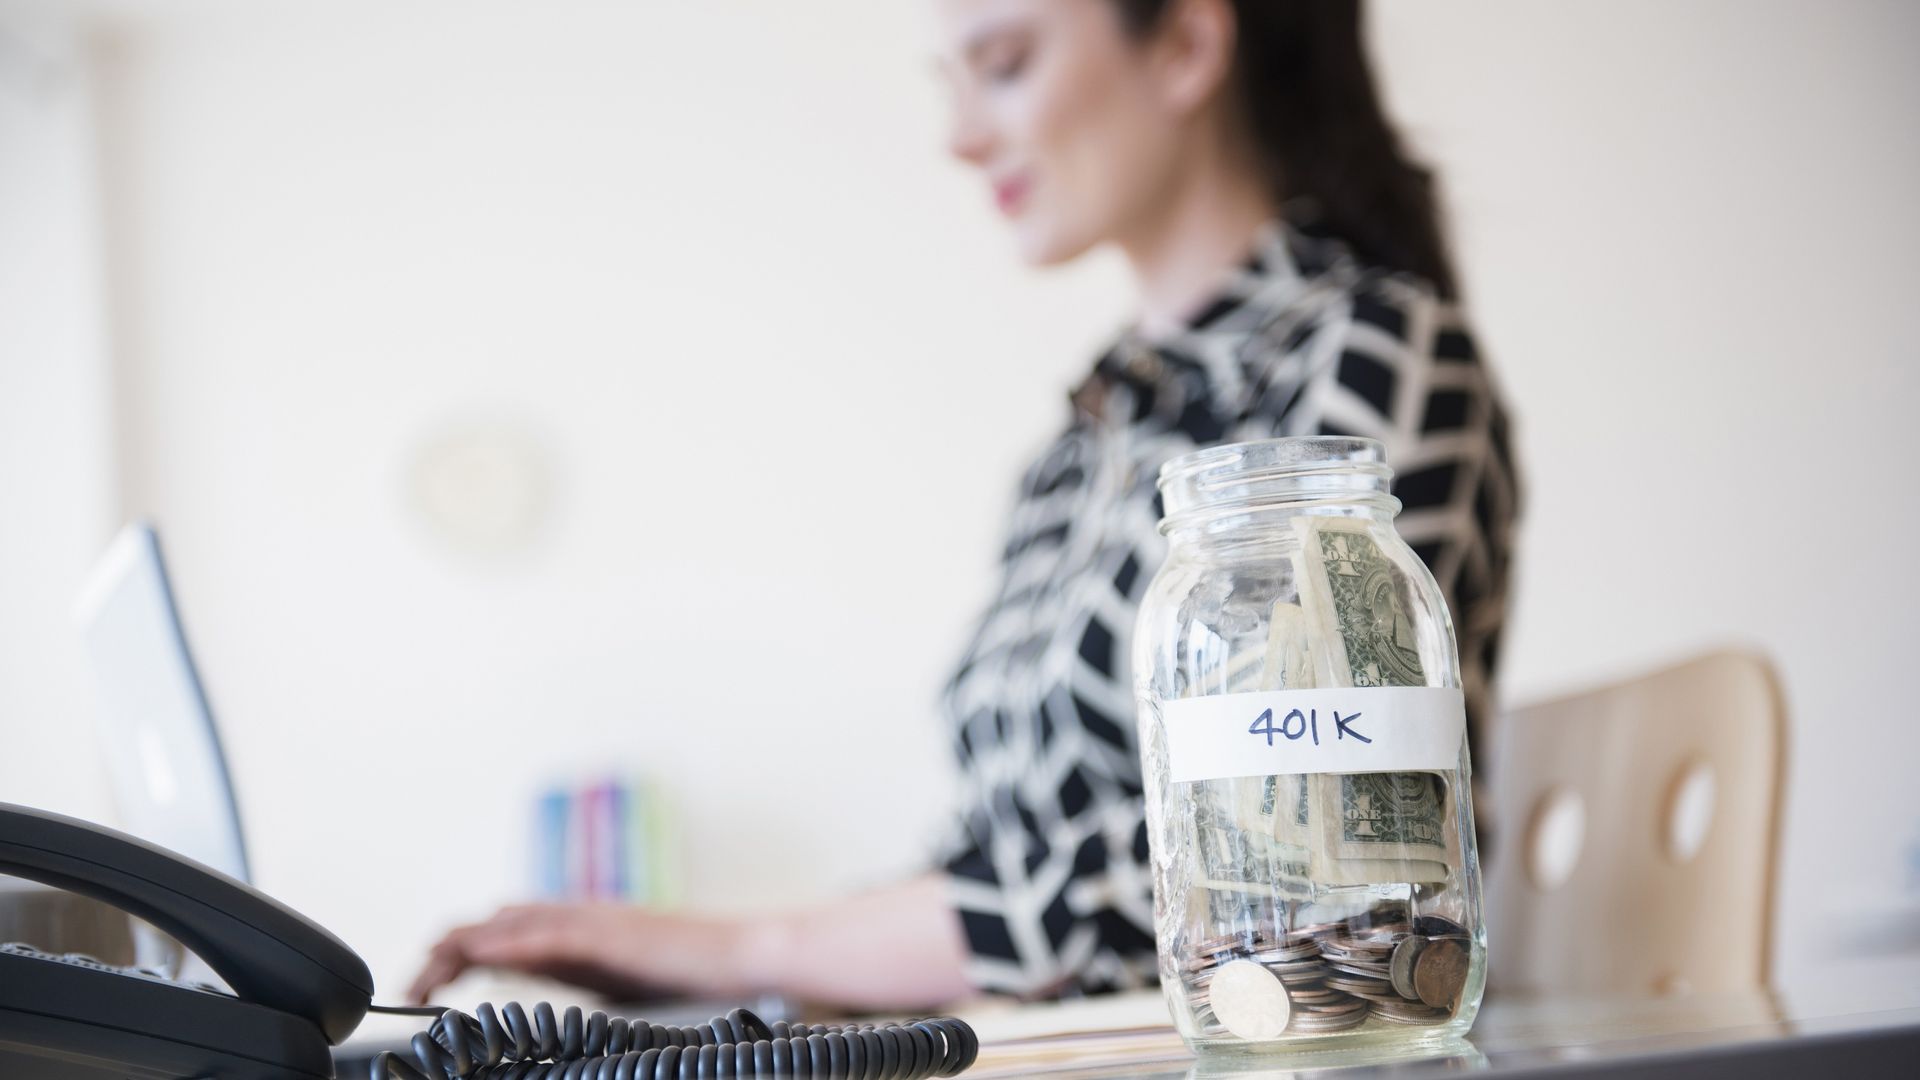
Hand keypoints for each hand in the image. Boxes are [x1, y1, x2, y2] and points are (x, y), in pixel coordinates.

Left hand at [406, 902, 742, 1004]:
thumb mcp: (613, 984)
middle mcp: (572, 919)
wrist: (736, 956)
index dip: (452, 957)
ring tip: (425, 974)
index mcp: (570, 934)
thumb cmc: (685, 972)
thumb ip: (573, 982)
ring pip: (507, 923)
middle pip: (489, 923)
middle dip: (442, 953)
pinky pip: (548, 937)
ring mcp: (590, 922)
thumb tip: (535, 1008)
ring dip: (460, 947)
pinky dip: (508, 946)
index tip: (421, 992)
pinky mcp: (609, 935)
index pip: (495, 934)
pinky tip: (479, 959)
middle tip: (408, 989)